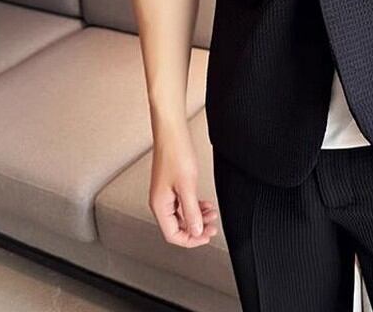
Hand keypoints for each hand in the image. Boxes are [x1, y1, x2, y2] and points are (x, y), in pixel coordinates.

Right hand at [149, 125, 219, 247]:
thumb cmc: (176, 153)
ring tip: (212, 213)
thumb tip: (196, 231)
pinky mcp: (171, 185)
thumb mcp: (187, 186)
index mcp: (160, 205)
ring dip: (198, 216)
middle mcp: (160, 202)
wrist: (172, 133)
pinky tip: (204, 203)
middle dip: (197, 228)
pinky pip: (183, 203)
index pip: (173, 235)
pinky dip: (195, 206)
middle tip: (212, 227)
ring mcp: (165, 193)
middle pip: (178, 226)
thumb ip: (192, 211)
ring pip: (182, 214)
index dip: (191, 239)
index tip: (206, 236)